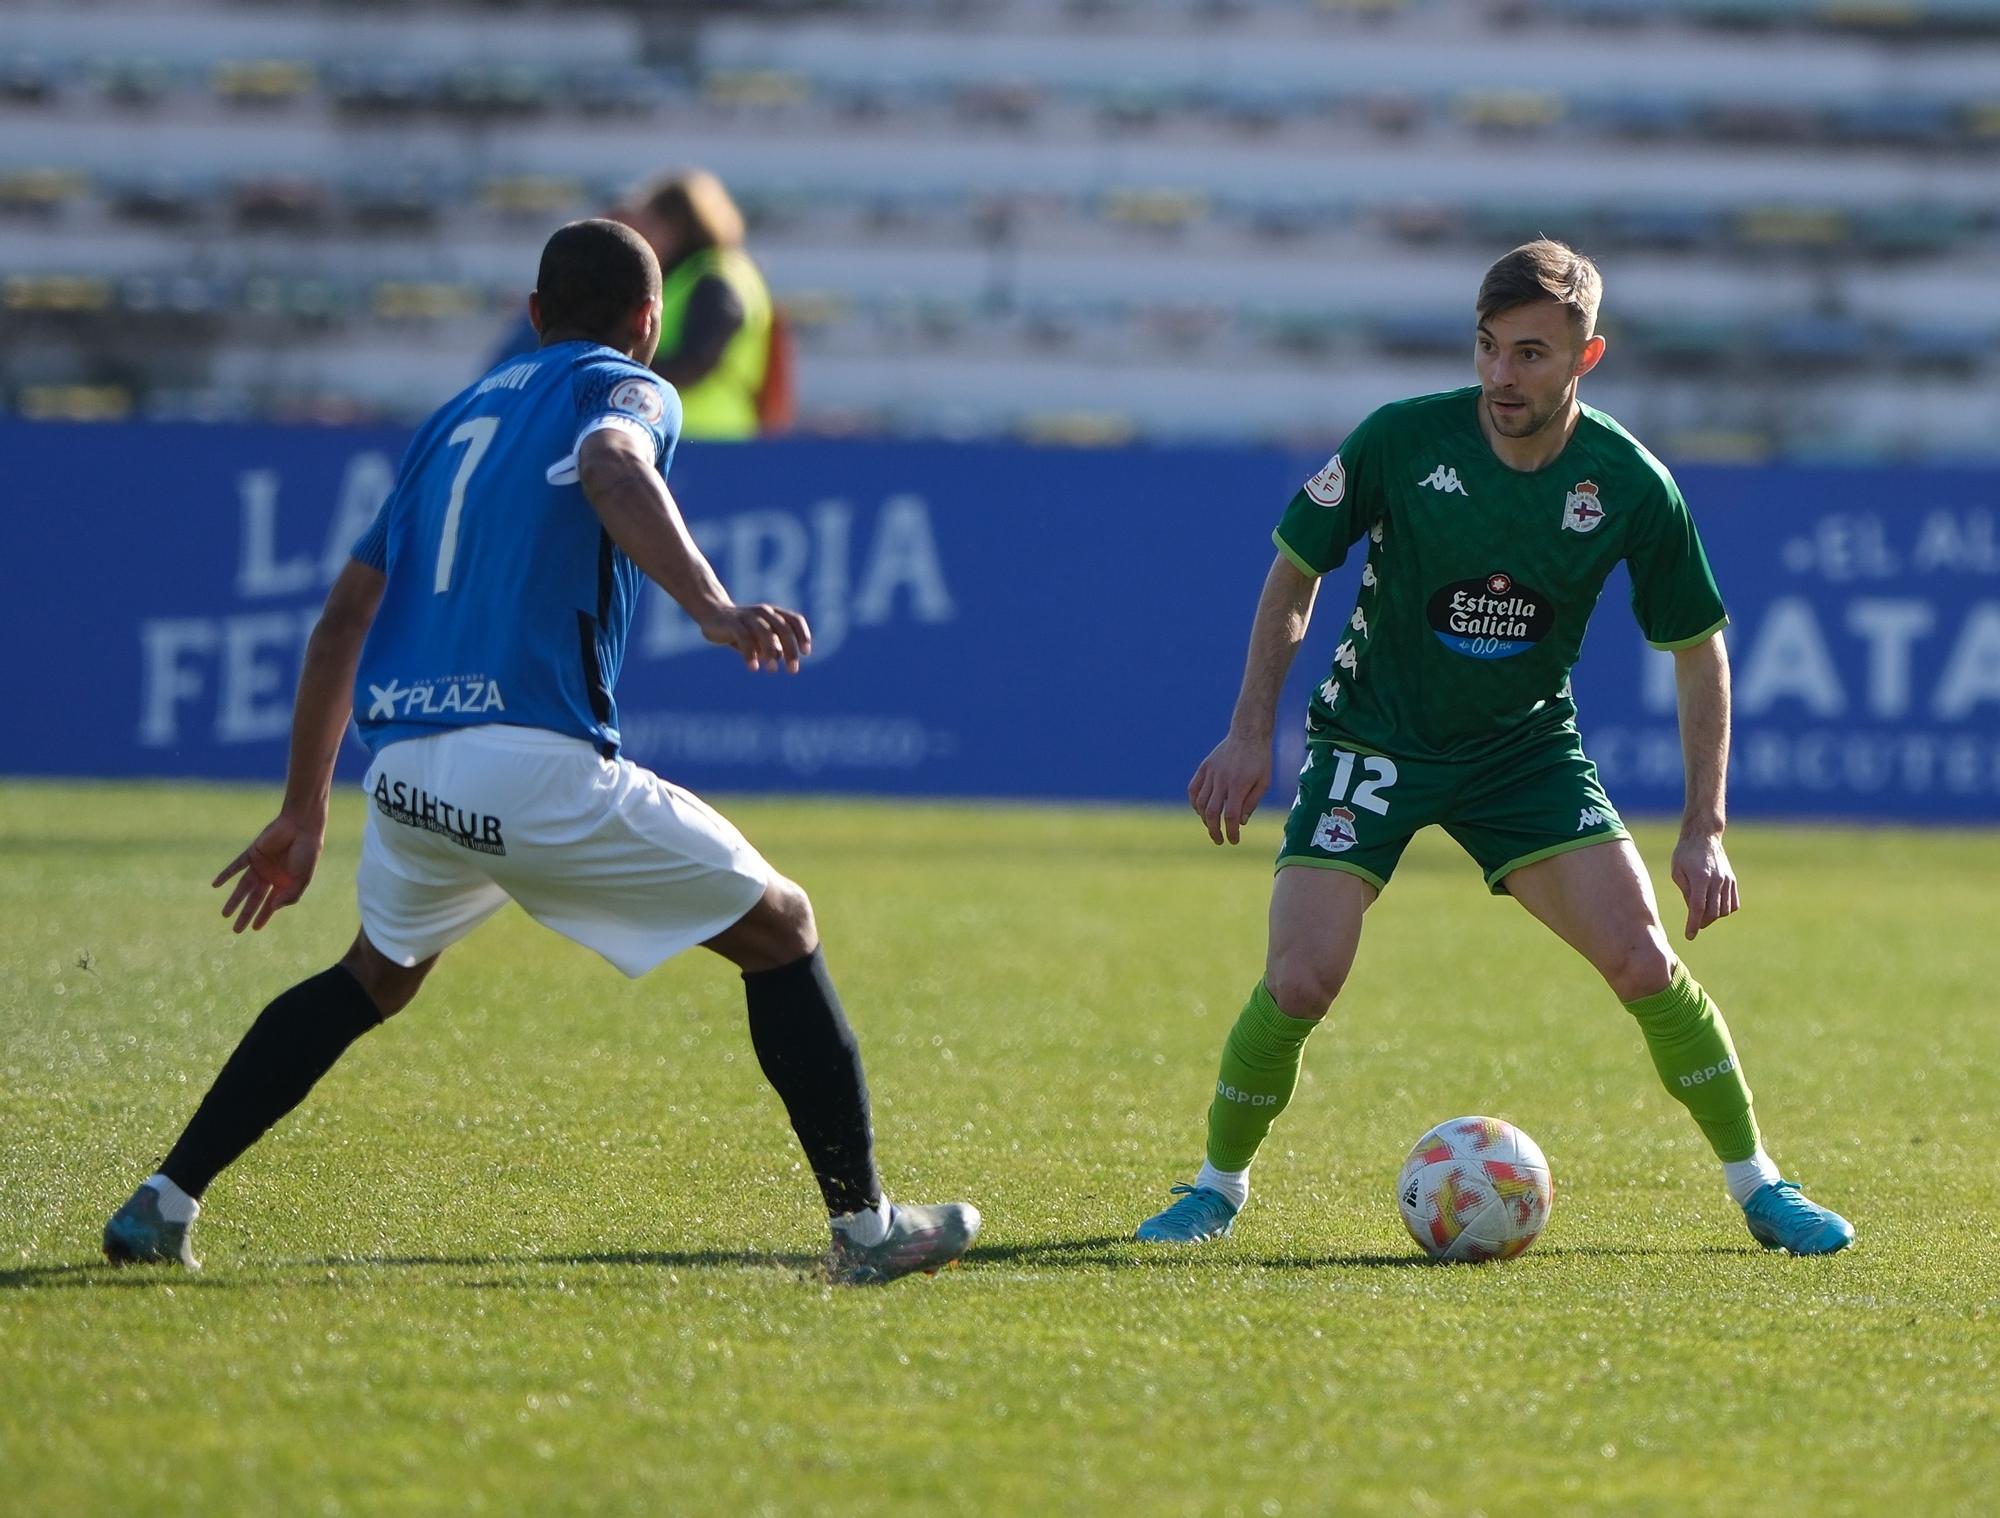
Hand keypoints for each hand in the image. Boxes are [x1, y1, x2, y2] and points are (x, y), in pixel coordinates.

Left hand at [213, 813, 324, 932]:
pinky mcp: (252, 853)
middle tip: (236, 930)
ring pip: (244, 886)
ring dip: (234, 900)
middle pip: (255, 899)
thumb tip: (273, 908)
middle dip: (246, 914)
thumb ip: (290, 895)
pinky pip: (236, 866)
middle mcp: (271, 876)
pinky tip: (216, 885)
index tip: (254, 929)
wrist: (301, 827)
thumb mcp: (302, 878)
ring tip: (225, 914)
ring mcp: (261, 865)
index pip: (271, 904)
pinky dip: (226, 875)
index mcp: (284, 883)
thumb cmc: (306, 852)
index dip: (263, 916)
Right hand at [698, 601, 812, 672]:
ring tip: (773, 670)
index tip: (806, 653)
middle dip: (791, 650)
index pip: (794, 620)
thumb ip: (772, 646)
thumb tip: (781, 656)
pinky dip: (750, 653)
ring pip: (765, 632)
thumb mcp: (759, 638)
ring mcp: (748, 616)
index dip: (802, 635)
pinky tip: (754, 668)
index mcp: (773, 613)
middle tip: (793, 670)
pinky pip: (744, 637)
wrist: (712, 614)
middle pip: (783, 628)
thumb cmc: (742, 629)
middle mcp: (763, 612)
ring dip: (771, 652)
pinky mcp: (732, 623)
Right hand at [1189, 732, 1271, 845]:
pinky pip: (1193, 789)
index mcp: (1239, 784)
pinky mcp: (1204, 767)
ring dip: (1204, 819)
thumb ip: (1252, 803)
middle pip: (1212, 812)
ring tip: (1212, 826)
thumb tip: (1240, 822)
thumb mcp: (1264, 782)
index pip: (1231, 815)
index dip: (1231, 831)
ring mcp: (1211, 773)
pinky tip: (1201, 811)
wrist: (1248, 734)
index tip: (1233, 841)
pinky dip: (1195, 803)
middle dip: (1214, 830)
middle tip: (1219, 840)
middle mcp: (1222, 779)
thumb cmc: (1260, 760)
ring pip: (1200, 802)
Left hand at [1670, 829, 1739, 940]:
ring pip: (1725, 910)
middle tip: (1694, 925)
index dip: (1693, 924)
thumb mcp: (1677, 872)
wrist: (1703, 836)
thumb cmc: (1685, 853)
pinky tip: (1716, 909)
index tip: (1689, 936)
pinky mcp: (1732, 880)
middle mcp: (1716, 881)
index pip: (1697, 908)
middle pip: (1713, 912)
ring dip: (1714, 917)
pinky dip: (1726, 910)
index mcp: (1700, 878)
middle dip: (1703, 923)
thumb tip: (1693, 910)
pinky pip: (1734, 903)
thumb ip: (1685, 892)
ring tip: (1703, 916)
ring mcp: (1727, 881)